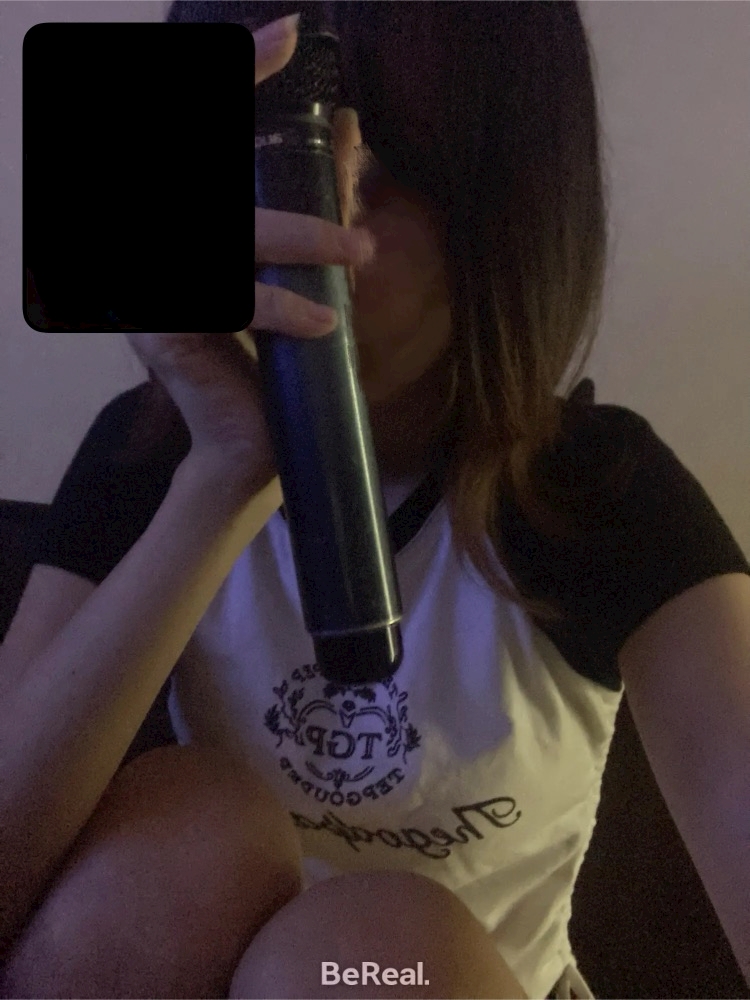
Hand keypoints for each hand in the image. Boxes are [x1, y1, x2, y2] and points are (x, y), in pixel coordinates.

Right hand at [125, 13, 375, 491]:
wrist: (250, 445)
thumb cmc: (273, 358)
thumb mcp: (298, 268)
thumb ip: (313, 207)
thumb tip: (351, 140)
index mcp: (192, 225)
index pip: (207, 134)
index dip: (239, 75)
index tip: (289, 37)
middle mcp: (161, 243)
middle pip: (221, 181)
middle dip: (289, 183)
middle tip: (359, 193)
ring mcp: (151, 280)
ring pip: (231, 232)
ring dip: (302, 239)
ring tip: (361, 253)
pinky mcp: (158, 321)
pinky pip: (226, 298)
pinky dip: (280, 306)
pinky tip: (321, 322)